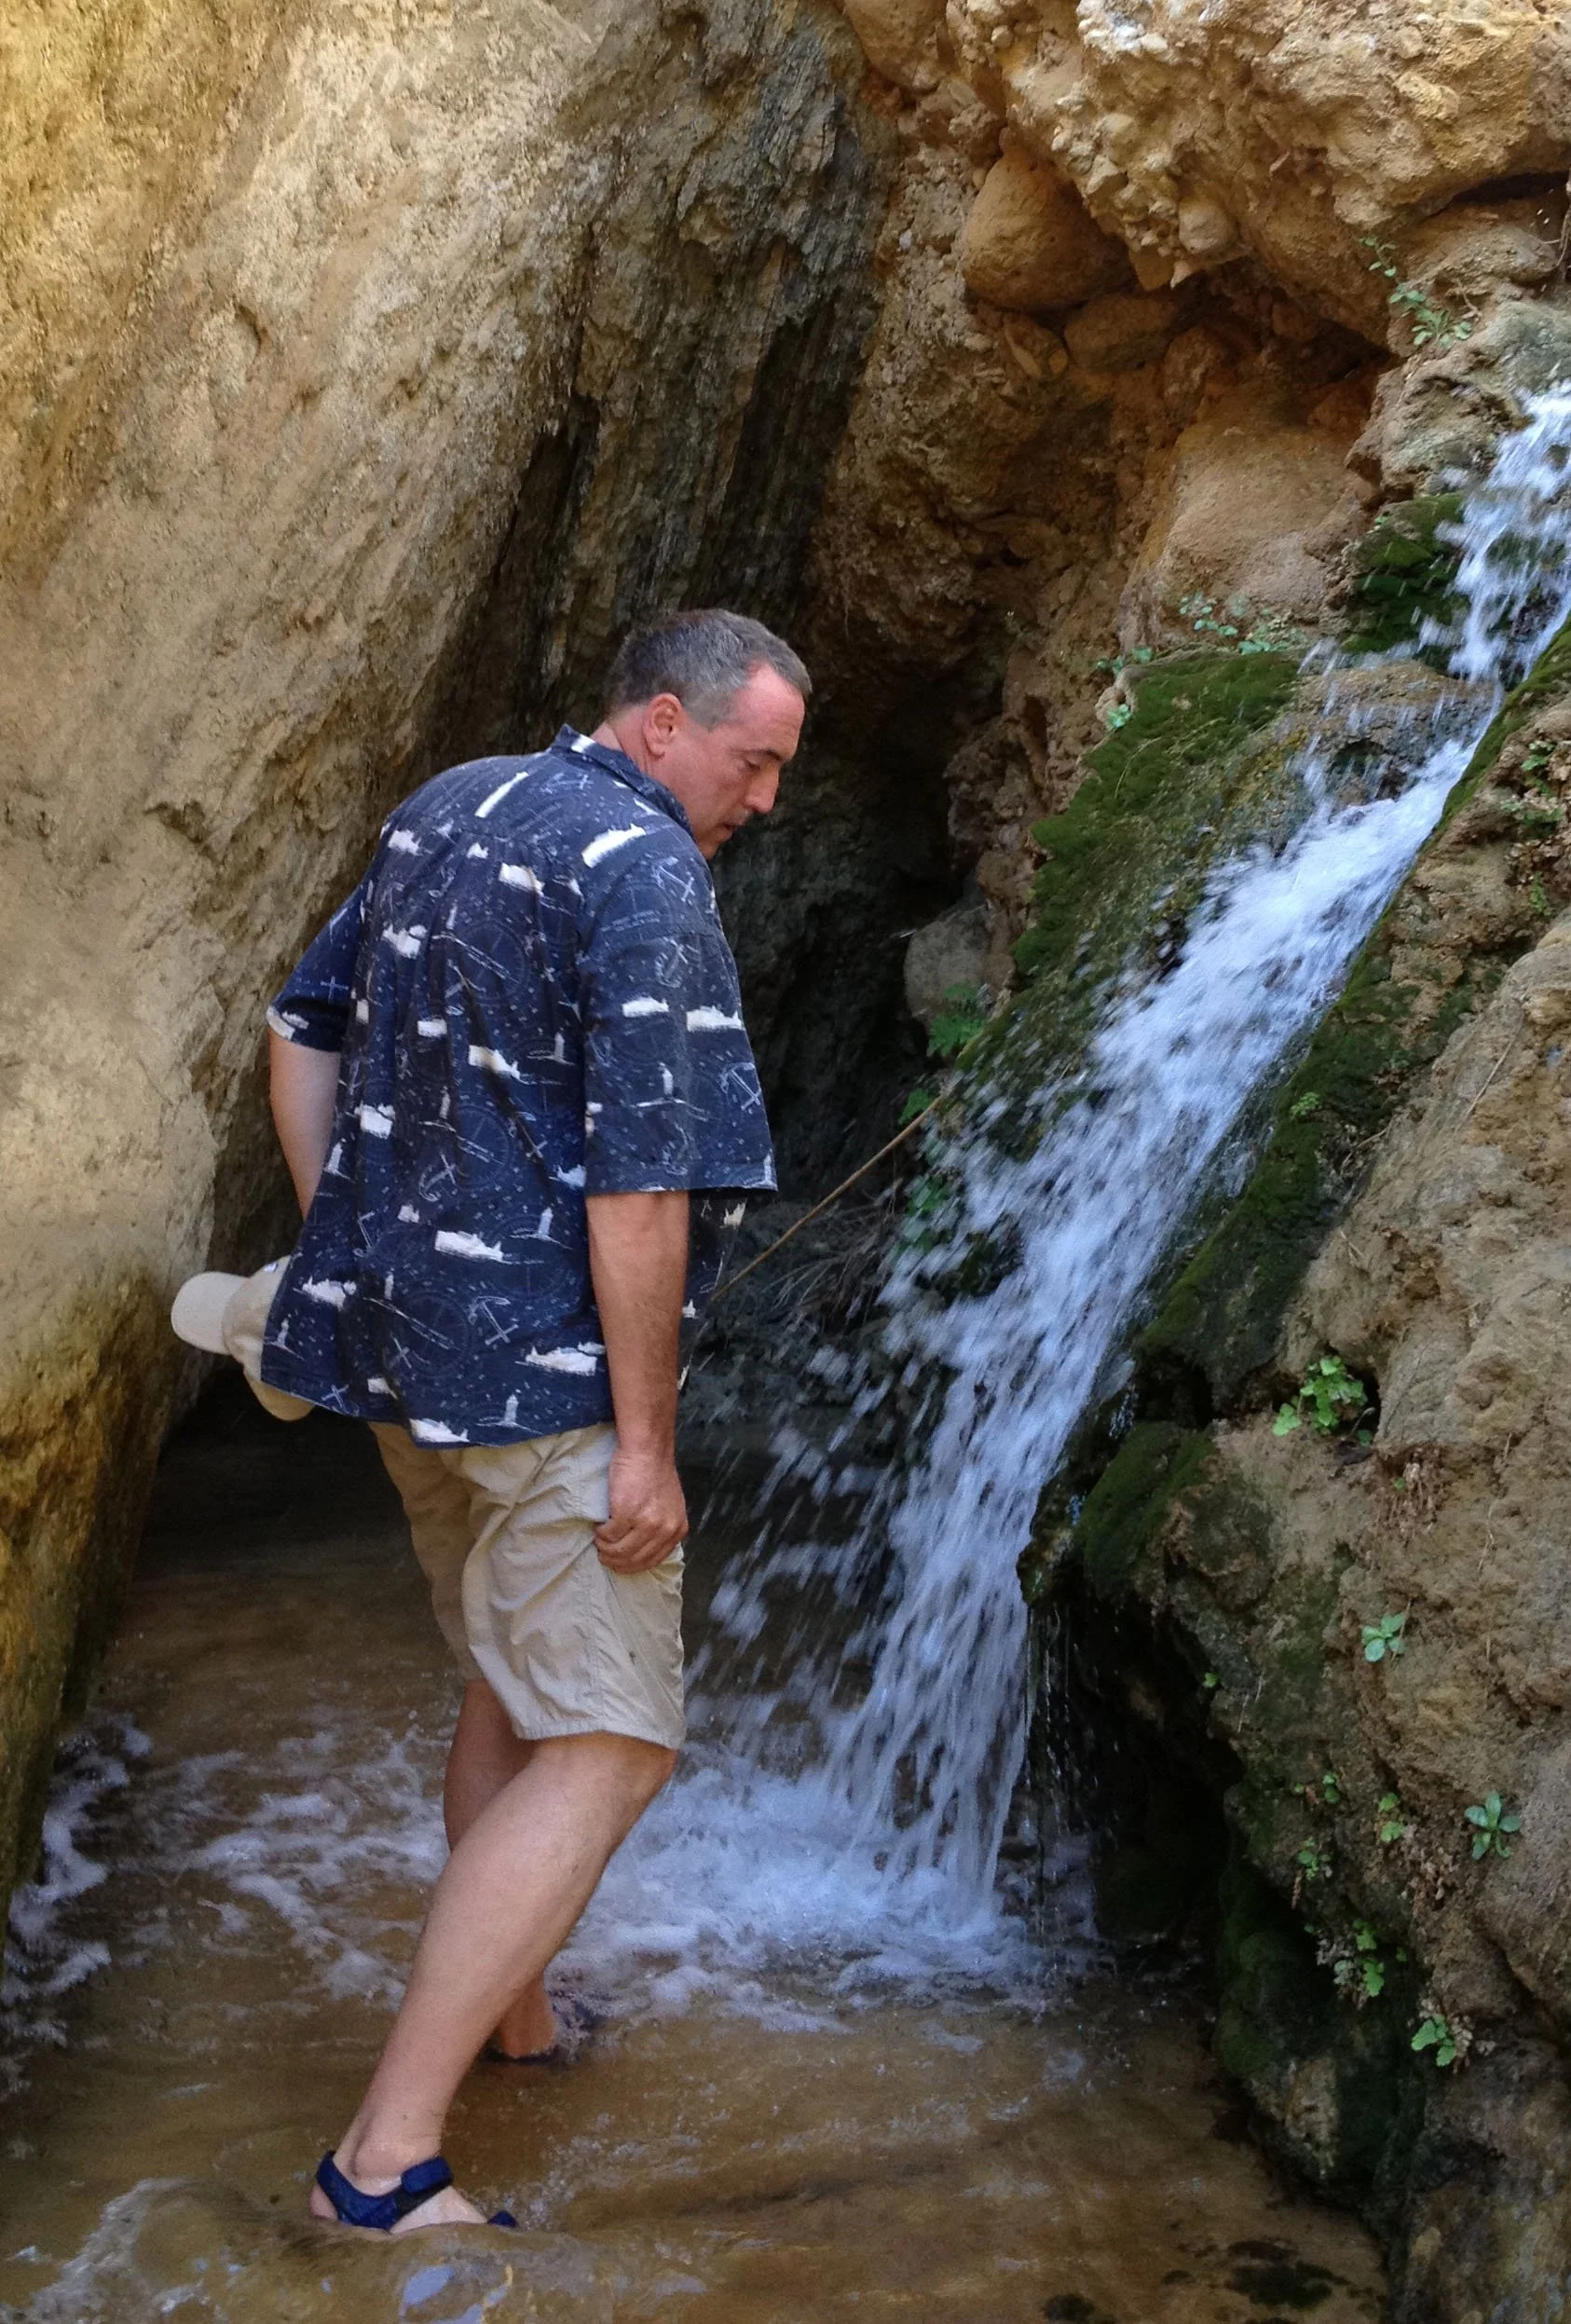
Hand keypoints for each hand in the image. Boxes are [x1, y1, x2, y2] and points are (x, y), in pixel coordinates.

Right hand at [595, 1444, 686, 1572]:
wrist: (648, 1450)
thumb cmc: (655, 1473)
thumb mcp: (670, 1506)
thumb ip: (662, 1527)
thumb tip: (644, 1546)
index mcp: (677, 1530)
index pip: (653, 1561)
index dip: (633, 1566)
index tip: (620, 1564)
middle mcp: (664, 1530)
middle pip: (635, 1559)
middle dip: (616, 1561)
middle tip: (604, 1555)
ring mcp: (646, 1522)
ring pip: (619, 1550)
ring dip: (605, 1549)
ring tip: (600, 1540)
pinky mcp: (626, 1513)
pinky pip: (609, 1535)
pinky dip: (601, 1534)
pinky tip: (599, 1527)